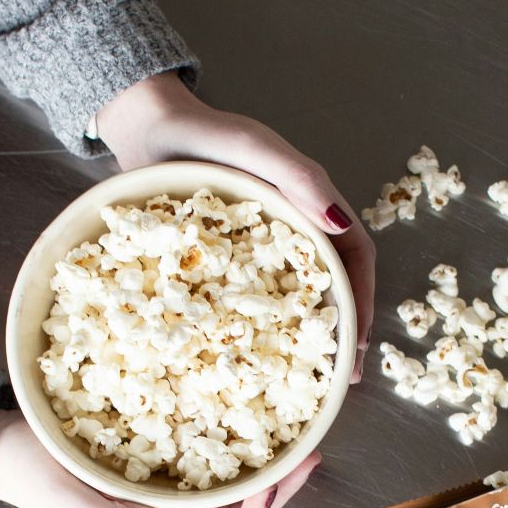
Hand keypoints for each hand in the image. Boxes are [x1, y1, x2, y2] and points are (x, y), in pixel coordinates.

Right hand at [0, 409, 320, 507]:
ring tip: (292, 447)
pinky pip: (203, 473)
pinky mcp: (150, 471)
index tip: (270, 483)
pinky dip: (232, 457)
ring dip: (261, 477)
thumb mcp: (66, 501)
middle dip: (273, 498)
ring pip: (223, 500)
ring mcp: (154, 499)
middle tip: (307, 458)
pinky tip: (245, 432)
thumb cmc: (30, 471)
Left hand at [94, 72, 375, 376]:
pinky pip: (246, 295)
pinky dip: (254, 326)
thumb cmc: (203, 132)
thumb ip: (298, 178)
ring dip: (300, 334)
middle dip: (338, 331)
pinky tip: (243, 355)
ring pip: (290, 295)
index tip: (356, 344)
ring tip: (299, 377)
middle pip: (329, 283)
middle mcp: (291, 226)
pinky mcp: (224, 255)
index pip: (352, 255)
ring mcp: (257, 244)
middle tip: (337, 379)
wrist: (147, 127)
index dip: (360, 300)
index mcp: (309, 203)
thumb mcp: (253, 148)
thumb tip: (339, 223)